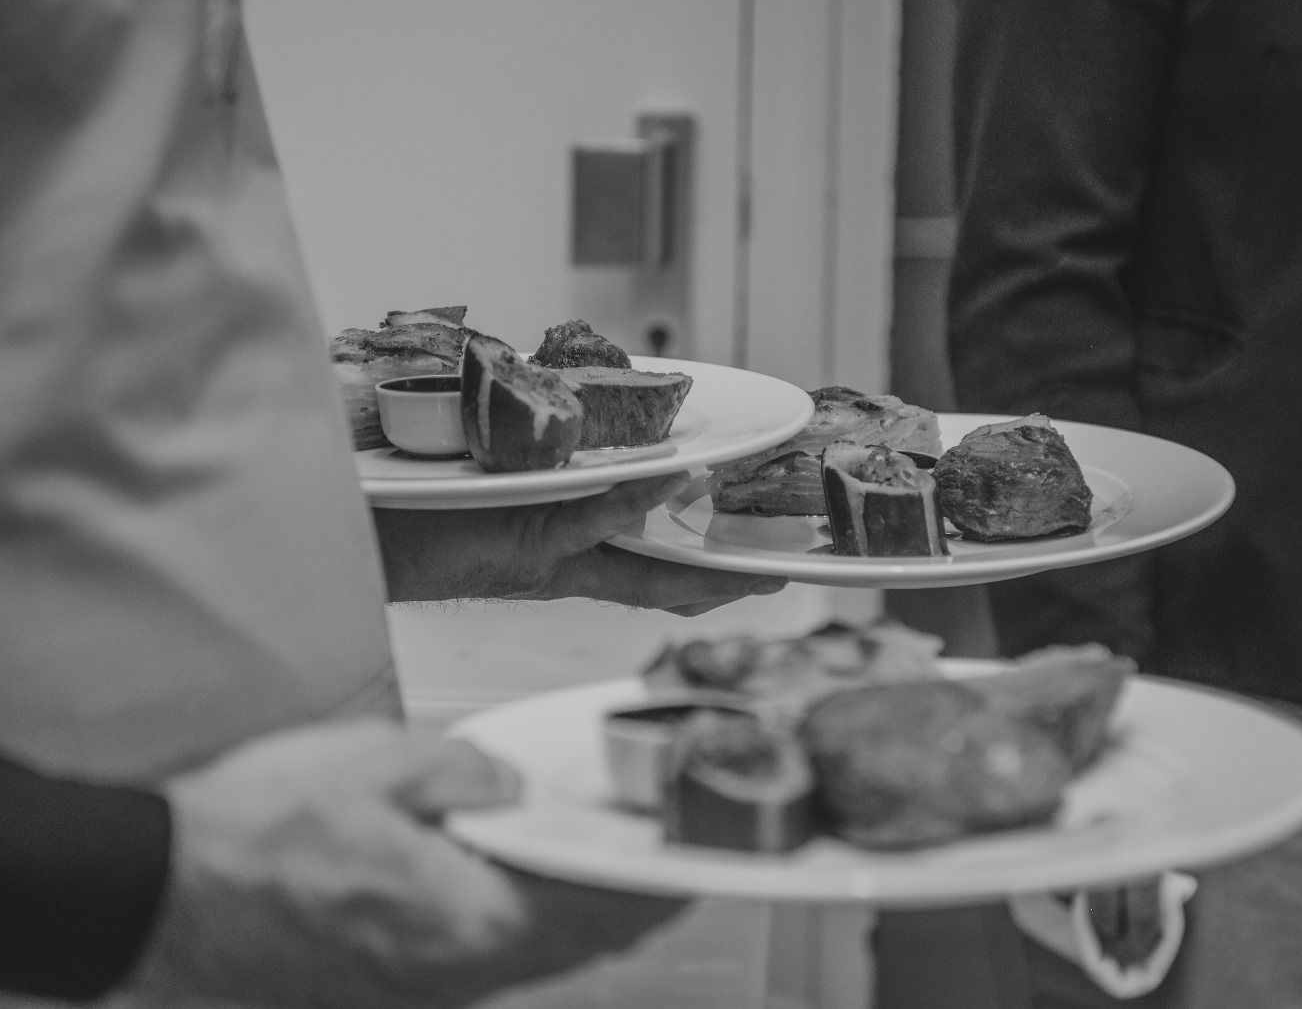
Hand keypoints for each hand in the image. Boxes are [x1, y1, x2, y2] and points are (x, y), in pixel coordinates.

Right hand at [130, 719, 685, 1008]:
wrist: (151, 894)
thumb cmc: (251, 837)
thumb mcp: (377, 764)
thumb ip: (466, 773)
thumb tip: (511, 786)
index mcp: (467, 923)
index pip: (597, 911)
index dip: (660, 886)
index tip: (701, 866)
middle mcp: (452, 974)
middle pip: (574, 943)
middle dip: (629, 902)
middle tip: (667, 862)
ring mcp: (417, 987)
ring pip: (530, 953)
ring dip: (577, 913)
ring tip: (605, 864)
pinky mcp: (385, 981)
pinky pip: (481, 955)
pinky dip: (520, 918)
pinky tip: (514, 879)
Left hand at [373, 472, 786, 613]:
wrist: (342, 534)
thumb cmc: (399, 507)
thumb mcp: (481, 485)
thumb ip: (530, 467)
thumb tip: (563, 421)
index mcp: (554, 554)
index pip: (642, 569)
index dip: (695, 574)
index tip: (743, 569)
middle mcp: (557, 564)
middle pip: (657, 580)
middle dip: (718, 583)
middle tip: (776, 578)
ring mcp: (544, 557)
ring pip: (639, 564)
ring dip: (699, 560)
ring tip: (753, 555)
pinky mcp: (522, 541)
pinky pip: (591, 520)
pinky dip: (635, 502)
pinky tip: (675, 480)